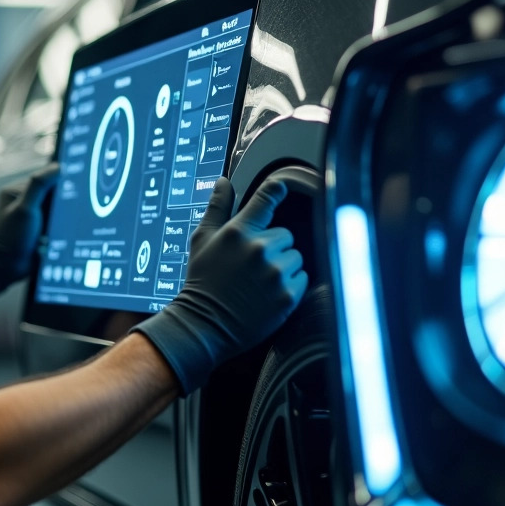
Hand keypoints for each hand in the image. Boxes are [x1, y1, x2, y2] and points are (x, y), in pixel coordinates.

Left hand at [0, 163, 59, 313]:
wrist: (1, 270)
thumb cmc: (7, 239)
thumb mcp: (24, 208)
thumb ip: (39, 185)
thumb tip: (57, 167)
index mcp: (17, 191)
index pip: (45, 178)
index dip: (59, 183)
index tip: (69, 190)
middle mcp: (25, 202)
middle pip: (54, 195)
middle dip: (60, 206)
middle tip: (55, 218)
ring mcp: (32, 218)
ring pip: (57, 212)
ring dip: (59, 221)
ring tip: (50, 232)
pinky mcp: (39, 232)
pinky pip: (56, 227)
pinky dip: (58, 232)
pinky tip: (53, 239)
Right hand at [133, 177, 306, 394]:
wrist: (205, 323)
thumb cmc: (202, 280)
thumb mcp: (202, 240)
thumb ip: (217, 208)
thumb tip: (223, 181)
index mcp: (238, 232)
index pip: (265, 199)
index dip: (276, 190)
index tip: (282, 187)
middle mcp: (259, 249)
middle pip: (285, 235)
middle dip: (274, 247)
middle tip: (253, 264)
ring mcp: (275, 273)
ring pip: (296, 257)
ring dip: (284, 266)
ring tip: (261, 281)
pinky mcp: (288, 296)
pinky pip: (302, 279)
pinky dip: (291, 285)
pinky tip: (270, 293)